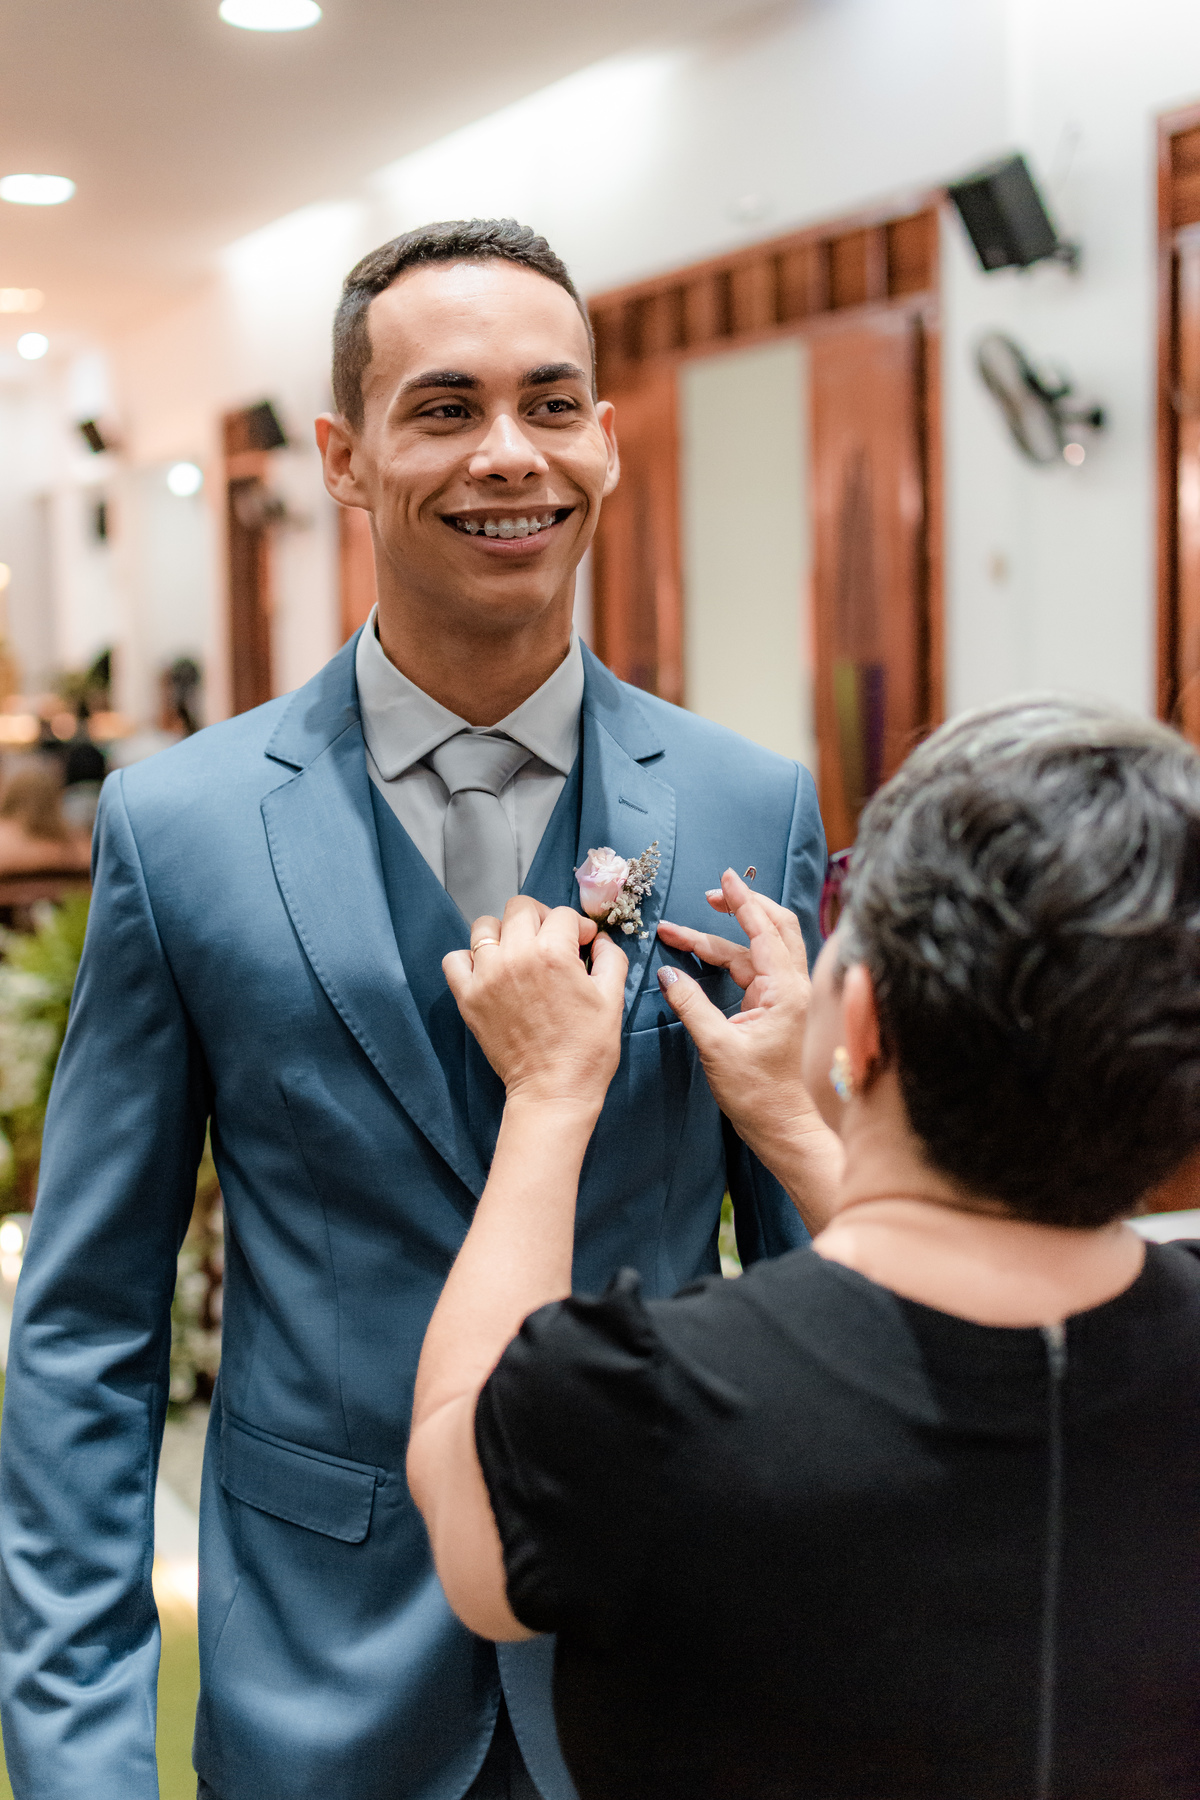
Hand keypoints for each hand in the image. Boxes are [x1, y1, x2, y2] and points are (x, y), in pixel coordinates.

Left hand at [443, 898, 627, 1113]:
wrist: (553, 1090)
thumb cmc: (587, 1049)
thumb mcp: (612, 998)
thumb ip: (610, 958)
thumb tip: (601, 940)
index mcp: (554, 953)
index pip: (562, 915)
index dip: (578, 927)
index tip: (583, 943)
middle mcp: (516, 956)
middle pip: (521, 909)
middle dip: (542, 919)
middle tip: (552, 942)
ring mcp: (487, 976)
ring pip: (485, 926)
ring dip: (505, 933)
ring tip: (519, 953)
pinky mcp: (468, 998)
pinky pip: (455, 959)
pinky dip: (470, 959)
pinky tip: (490, 971)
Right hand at [655, 869, 825, 1162]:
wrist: (780, 1124)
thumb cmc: (756, 1092)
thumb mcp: (716, 1047)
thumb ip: (691, 1005)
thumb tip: (667, 974)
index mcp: (785, 990)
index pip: (765, 930)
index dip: (742, 902)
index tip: (723, 879)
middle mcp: (792, 986)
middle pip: (774, 927)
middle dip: (741, 907)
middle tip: (710, 895)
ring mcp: (785, 995)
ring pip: (758, 949)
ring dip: (723, 936)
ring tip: (679, 933)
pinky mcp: (775, 1007)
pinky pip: (753, 968)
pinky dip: (727, 957)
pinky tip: (700, 955)